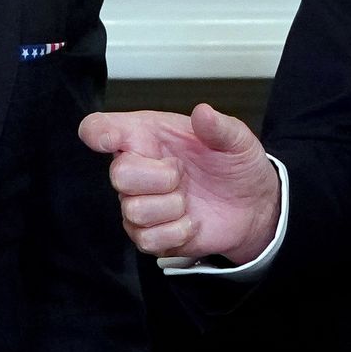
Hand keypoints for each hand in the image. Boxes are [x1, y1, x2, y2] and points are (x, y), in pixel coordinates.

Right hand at [78, 103, 280, 265]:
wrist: (252, 207)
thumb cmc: (235, 166)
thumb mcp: (237, 141)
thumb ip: (220, 127)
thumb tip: (203, 112)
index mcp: (147, 135)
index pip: (101, 128)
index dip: (98, 133)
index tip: (110, 140)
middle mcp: (137, 168)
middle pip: (118, 174)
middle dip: (158, 177)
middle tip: (182, 174)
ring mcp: (139, 203)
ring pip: (134, 210)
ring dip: (172, 207)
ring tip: (189, 199)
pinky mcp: (148, 235)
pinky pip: (147, 238)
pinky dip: (176, 232)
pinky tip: (191, 221)